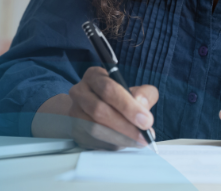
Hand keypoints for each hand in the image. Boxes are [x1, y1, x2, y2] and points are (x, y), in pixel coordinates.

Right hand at [34, 67, 157, 150]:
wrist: (93, 108)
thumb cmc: (117, 98)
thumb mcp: (134, 90)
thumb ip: (144, 94)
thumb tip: (142, 104)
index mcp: (94, 76)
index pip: (108, 89)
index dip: (128, 106)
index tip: (146, 120)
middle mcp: (80, 92)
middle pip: (99, 110)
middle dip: (125, 125)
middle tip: (144, 134)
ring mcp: (74, 112)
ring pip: (94, 128)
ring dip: (119, 137)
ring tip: (137, 141)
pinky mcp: (75, 130)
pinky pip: (92, 141)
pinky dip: (111, 144)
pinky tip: (125, 143)